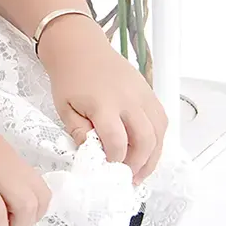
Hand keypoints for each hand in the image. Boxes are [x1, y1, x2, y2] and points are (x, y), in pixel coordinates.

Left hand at [37, 14, 169, 183]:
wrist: (79, 47)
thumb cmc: (69, 76)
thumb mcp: (64, 107)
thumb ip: (79, 132)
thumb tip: (93, 154)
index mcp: (104, 104)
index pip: (117, 141)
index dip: (115, 160)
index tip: (108, 169)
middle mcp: (129, 100)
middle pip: (145, 140)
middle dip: (139, 164)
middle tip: (129, 178)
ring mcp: (142, 94)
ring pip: (159, 132)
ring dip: (154, 155)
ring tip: (141, 170)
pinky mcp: (149, 91)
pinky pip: (161, 119)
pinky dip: (158, 138)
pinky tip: (148, 149)